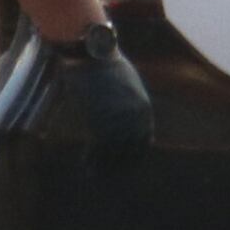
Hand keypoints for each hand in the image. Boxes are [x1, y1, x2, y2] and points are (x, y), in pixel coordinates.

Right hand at [51, 24, 152, 170]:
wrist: (92, 54)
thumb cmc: (105, 67)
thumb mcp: (127, 86)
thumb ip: (131, 106)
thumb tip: (128, 120)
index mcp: (144, 110)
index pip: (144, 142)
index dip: (133, 157)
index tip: (123, 166)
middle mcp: (135, 118)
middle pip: (130, 152)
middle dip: (118, 166)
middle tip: (106, 176)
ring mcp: (118, 120)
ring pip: (113, 153)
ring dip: (103, 167)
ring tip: (93, 174)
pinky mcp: (100, 120)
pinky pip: (98, 148)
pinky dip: (92, 160)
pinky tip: (85, 165)